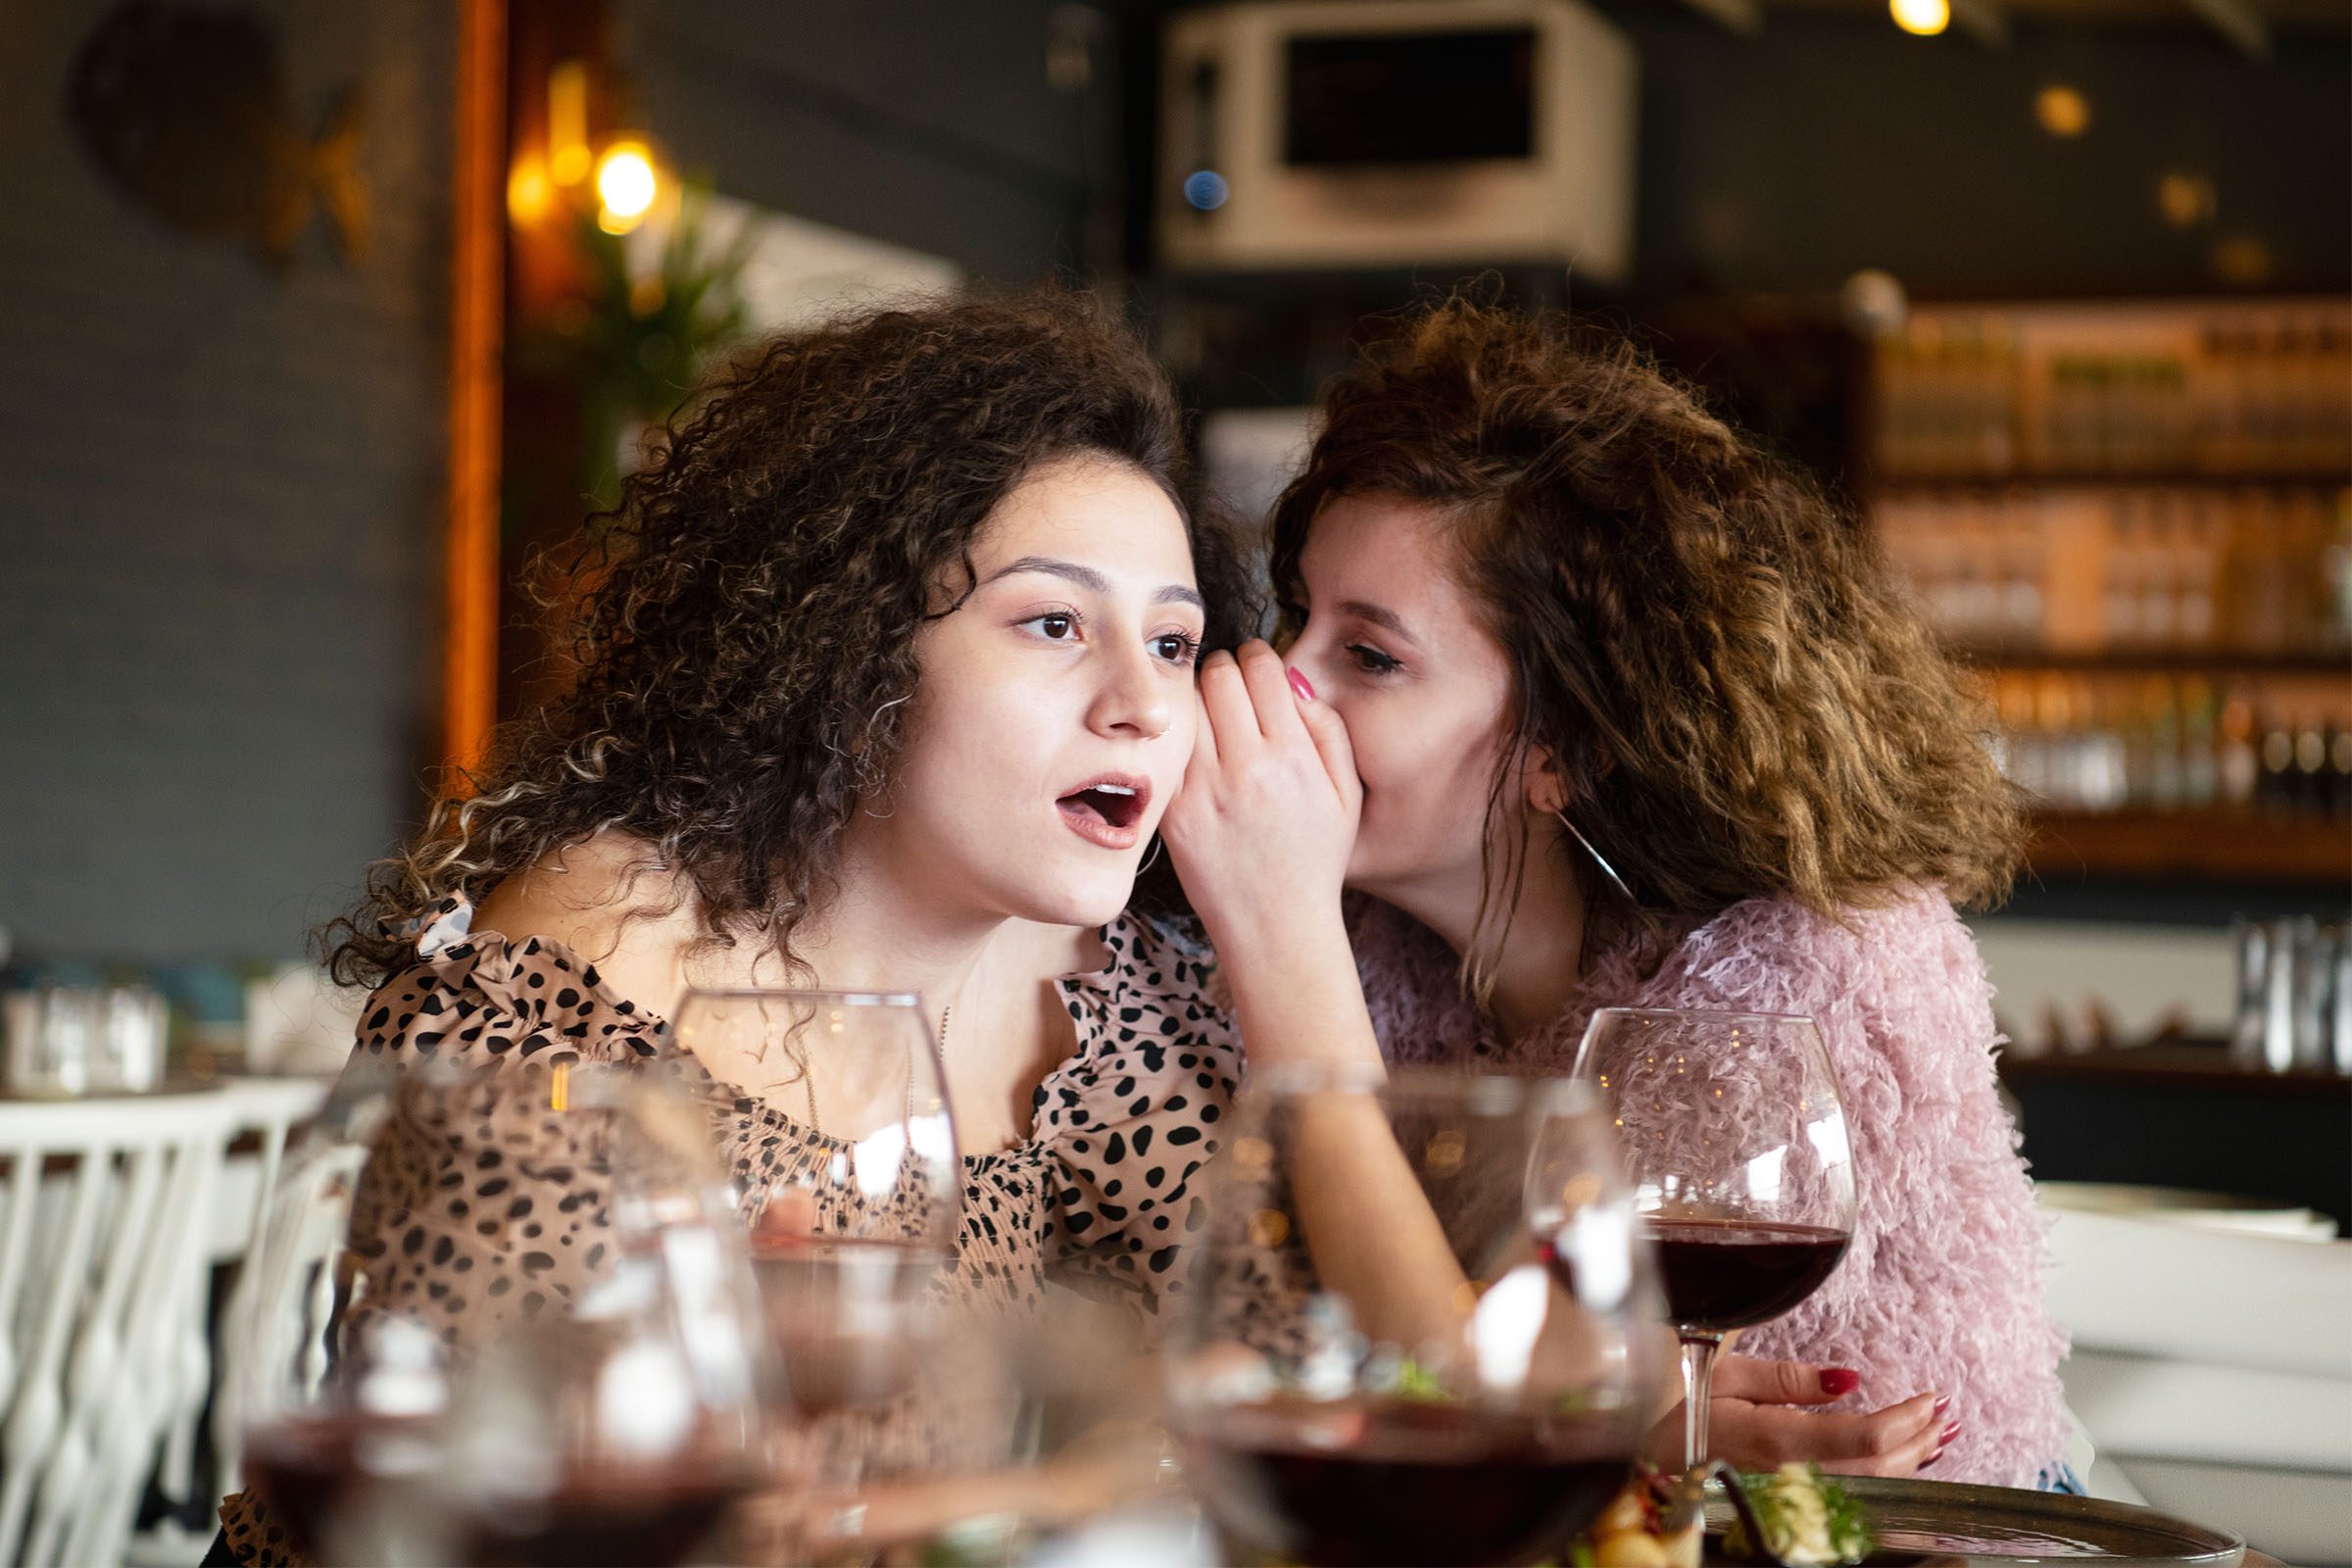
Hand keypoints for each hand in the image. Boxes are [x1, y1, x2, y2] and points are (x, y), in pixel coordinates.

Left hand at [1162, 641, 1360, 952]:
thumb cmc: (1314, 861)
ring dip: (1197, 702)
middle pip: (1218, 676)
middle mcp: (1246, 767)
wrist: (1276, 926)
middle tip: (1230, 690)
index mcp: (1292, 756)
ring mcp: (1204, 789)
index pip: (1262, 669)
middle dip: (1225, 671)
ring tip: (1210, 720)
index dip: (1259, 658)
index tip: (1257, 669)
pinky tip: (1193, 752)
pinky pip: (1167, 749)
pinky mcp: (1174, 810)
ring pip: (1186, 706)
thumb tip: (1293, 684)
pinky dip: (1176, 739)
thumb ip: (1328, 730)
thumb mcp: (1348, 795)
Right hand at [1652, 1355, 1951, 1477]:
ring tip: (1938, 1431)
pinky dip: (1887, 1472)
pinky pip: (1854, 1491)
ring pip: (1872, 1484)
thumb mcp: (1728, 1375)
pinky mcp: (1795, 1499)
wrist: (1651, 1459)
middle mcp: (1794, 1475)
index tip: (1929, 1396)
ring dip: (1911, 1457)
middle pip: (1879, 1466)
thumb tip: (1849, 1379)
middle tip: (1945, 1409)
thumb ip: (1789, 1377)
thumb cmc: (1682, 1411)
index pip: (1863, 1437)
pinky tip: (1903, 1458)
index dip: (1905, 1419)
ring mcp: (1796, 1493)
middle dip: (1919, 1437)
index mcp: (1779, 1439)